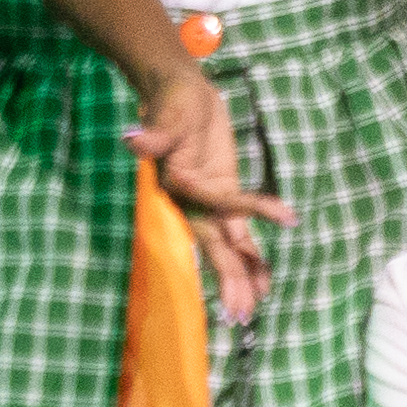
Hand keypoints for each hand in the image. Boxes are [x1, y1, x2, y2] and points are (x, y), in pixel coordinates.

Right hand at [132, 55, 283, 325]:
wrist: (181, 92)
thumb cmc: (172, 102)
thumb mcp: (166, 114)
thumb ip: (155, 134)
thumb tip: (133, 141)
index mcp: (176, 187)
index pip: (209, 209)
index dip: (233, 222)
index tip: (273, 227)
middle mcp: (191, 203)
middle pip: (214, 243)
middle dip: (229, 276)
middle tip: (242, 313)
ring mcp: (209, 203)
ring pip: (228, 245)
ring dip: (242, 274)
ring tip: (256, 306)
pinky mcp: (224, 195)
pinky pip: (239, 232)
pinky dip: (251, 254)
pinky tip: (264, 280)